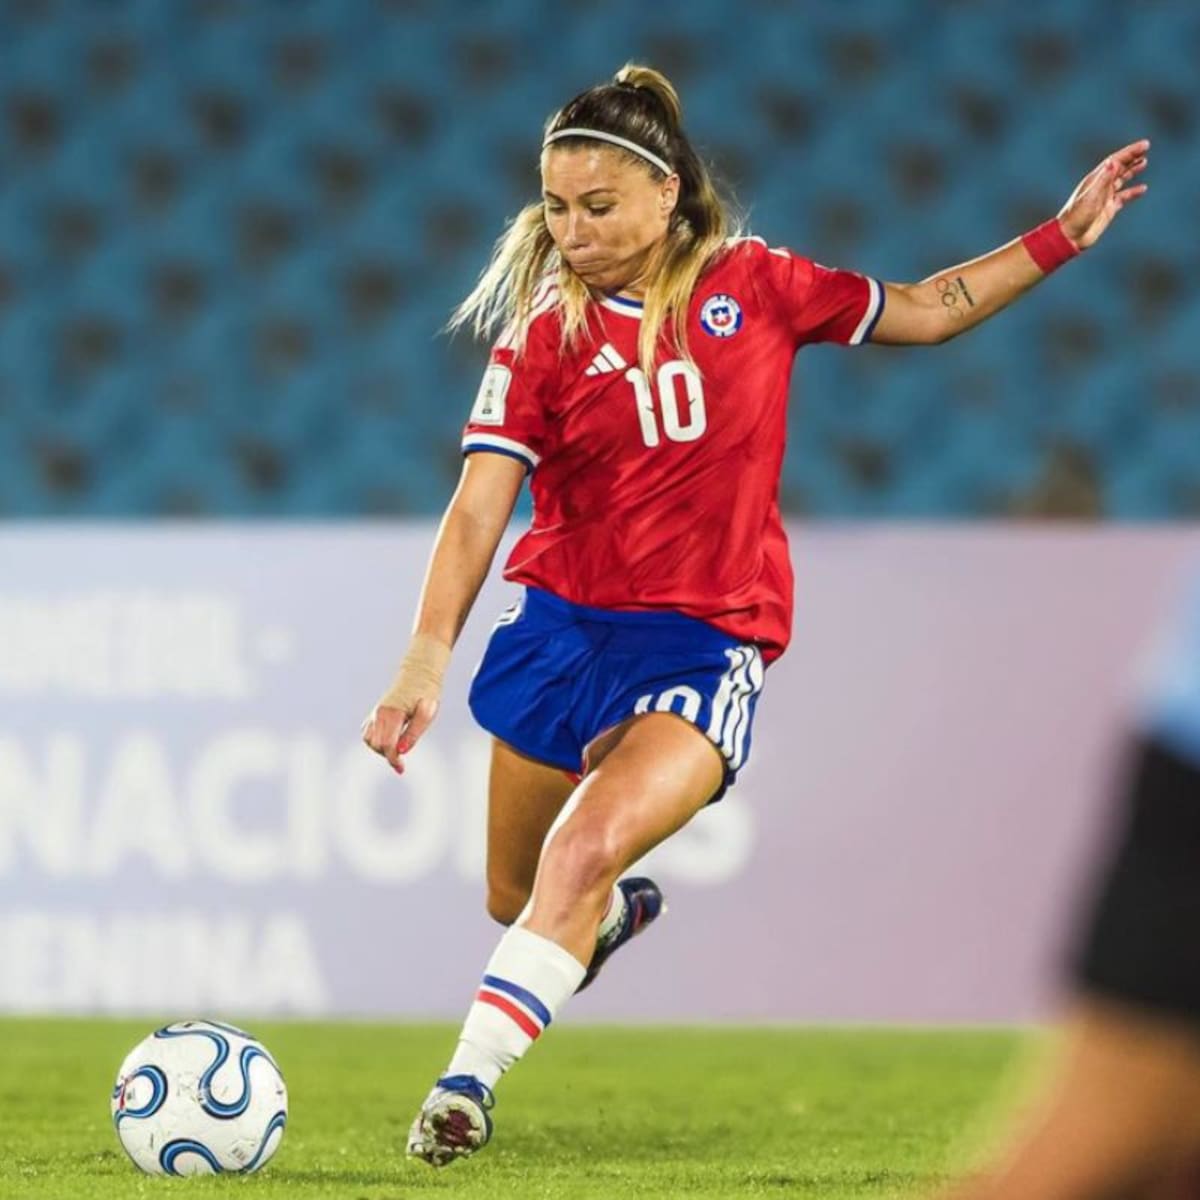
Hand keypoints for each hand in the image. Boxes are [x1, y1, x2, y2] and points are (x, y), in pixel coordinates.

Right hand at [360, 633, 450, 774]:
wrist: (420, 672)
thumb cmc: (426, 693)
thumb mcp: (427, 713)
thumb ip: (414, 733)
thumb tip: (401, 751)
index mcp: (391, 713)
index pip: (387, 745)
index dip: (393, 760)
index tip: (402, 769)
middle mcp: (379, 713)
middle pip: (377, 745)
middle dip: (389, 756)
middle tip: (403, 762)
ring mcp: (375, 712)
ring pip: (369, 740)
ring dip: (381, 750)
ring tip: (397, 752)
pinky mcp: (374, 713)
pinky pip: (367, 733)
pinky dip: (374, 742)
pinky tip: (389, 743)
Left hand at [1057, 139, 1149, 250]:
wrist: (1070, 238)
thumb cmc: (1076, 216)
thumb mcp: (1090, 196)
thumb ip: (1103, 180)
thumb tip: (1113, 162)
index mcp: (1095, 180)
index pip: (1115, 161)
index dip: (1129, 152)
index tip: (1144, 145)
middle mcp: (1100, 186)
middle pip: (1119, 167)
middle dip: (1132, 157)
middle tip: (1146, 147)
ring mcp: (1105, 197)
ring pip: (1121, 180)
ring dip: (1132, 170)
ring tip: (1144, 162)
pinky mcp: (1108, 209)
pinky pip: (1123, 197)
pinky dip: (1133, 192)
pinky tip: (1143, 189)